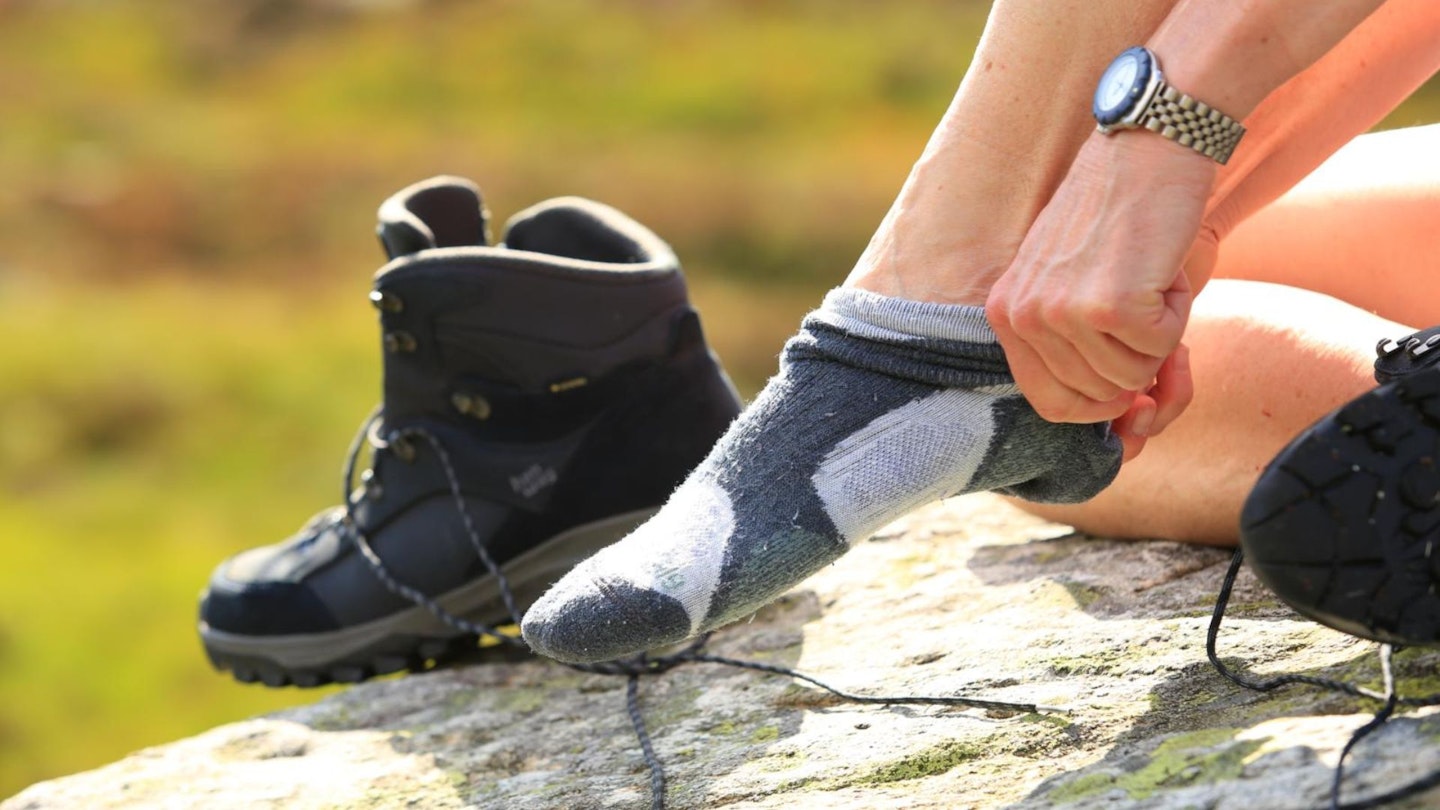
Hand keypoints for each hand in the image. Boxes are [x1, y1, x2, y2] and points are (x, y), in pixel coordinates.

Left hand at [986, 132, 1215, 438]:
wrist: (1150, 143)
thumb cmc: (1124, 215)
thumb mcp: (1078, 284)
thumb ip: (1087, 354)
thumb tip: (1128, 432)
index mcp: (1005, 312)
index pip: (1049, 403)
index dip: (1100, 405)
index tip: (1131, 388)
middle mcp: (1022, 315)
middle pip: (1094, 398)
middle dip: (1137, 370)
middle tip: (1154, 316)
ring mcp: (1061, 312)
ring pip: (1130, 377)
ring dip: (1158, 337)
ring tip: (1147, 278)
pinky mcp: (1110, 304)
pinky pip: (1159, 350)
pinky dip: (1177, 316)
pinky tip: (1161, 268)